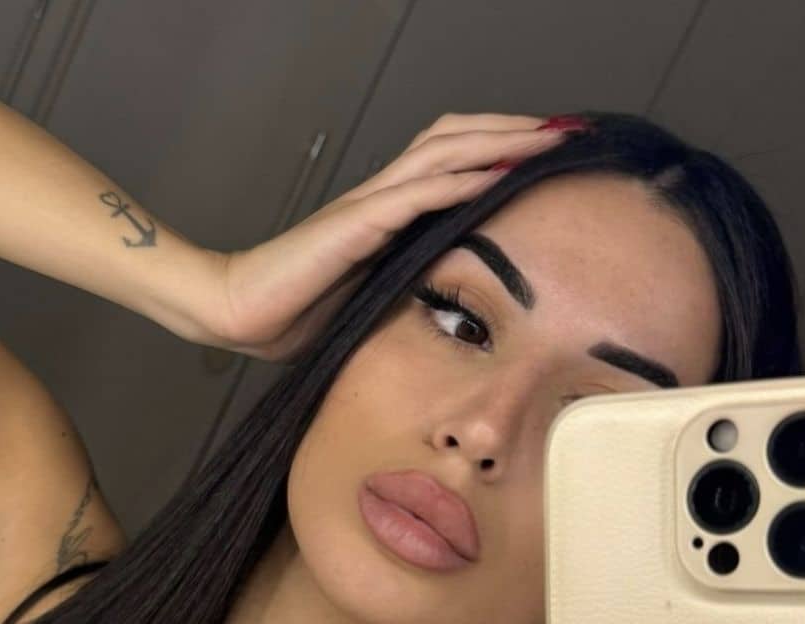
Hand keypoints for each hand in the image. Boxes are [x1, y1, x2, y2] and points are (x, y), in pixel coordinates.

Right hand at [203, 114, 568, 362]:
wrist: (239, 313)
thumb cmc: (293, 312)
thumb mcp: (365, 300)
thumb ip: (400, 286)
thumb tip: (443, 304)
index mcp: (383, 213)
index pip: (448, 159)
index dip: (496, 147)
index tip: (543, 152)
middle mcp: (379, 197)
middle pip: (454, 138)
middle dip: (512, 130)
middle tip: (565, 129)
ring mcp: (367, 207)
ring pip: (442, 153)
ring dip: (498, 142)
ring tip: (545, 139)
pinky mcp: (354, 227)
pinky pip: (414, 194)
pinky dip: (457, 180)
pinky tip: (494, 174)